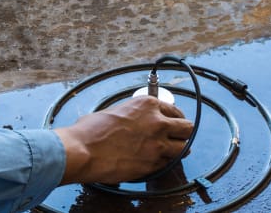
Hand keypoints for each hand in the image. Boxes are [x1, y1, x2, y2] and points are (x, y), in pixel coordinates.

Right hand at [54, 96, 193, 184]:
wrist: (82, 150)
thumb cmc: (91, 130)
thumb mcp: (116, 110)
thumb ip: (135, 115)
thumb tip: (138, 121)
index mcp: (148, 105)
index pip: (175, 110)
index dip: (174, 117)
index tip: (172, 122)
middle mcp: (157, 123)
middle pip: (187, 128)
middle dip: (183, 132)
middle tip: (177, 136)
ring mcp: (157, 145)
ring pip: (184, 148)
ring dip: (179, 149)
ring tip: (171, 150)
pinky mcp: (152, 164)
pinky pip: (168, 163)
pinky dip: (164, 162)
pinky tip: (154, 160)